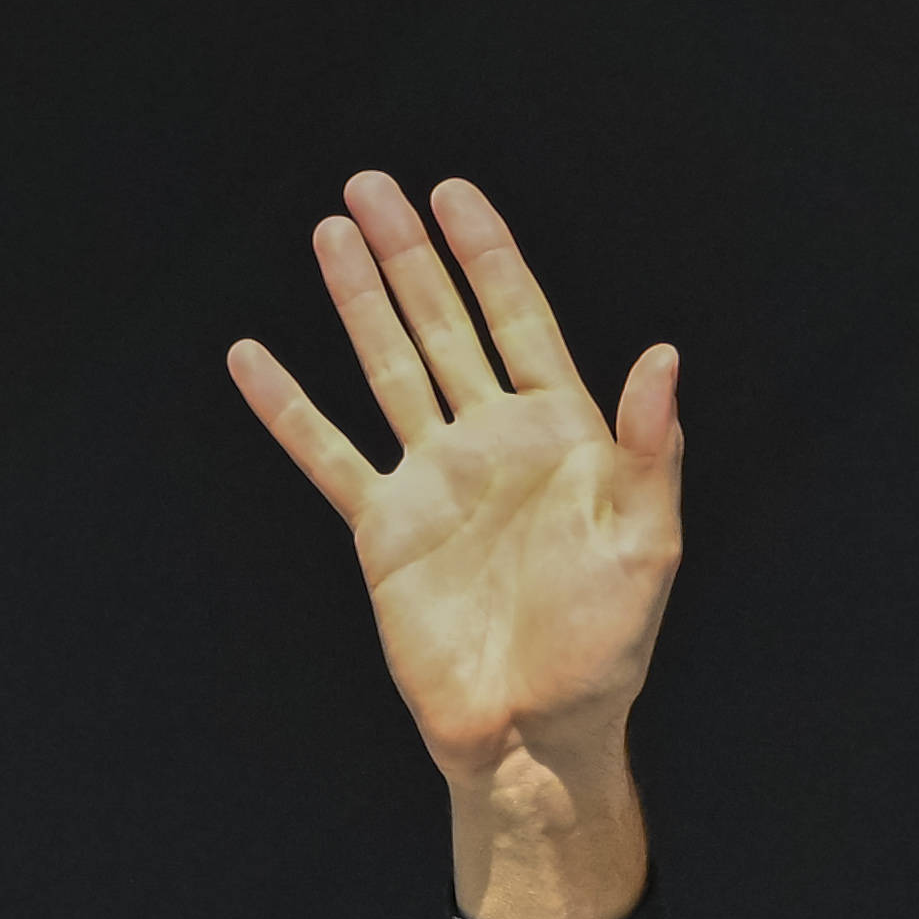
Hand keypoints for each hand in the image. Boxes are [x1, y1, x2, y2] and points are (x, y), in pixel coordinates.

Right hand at [230, 173, 678, 918]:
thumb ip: (651, 448)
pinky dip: (289, 408)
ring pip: (389, 368)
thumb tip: (664, 356)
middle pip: (445, 327)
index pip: (520, 322)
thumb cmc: (606, 649)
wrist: (536, 733)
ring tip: (331, 231)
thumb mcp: (646, 544)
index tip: (456, 193)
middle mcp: (494, 444)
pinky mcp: (385, 528)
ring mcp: (435, 481)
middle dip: (411, 254)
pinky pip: (327, 454)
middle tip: (371, 185)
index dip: (489, 256)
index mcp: (563, 437)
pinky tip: (253, 357)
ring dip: (360, 302)